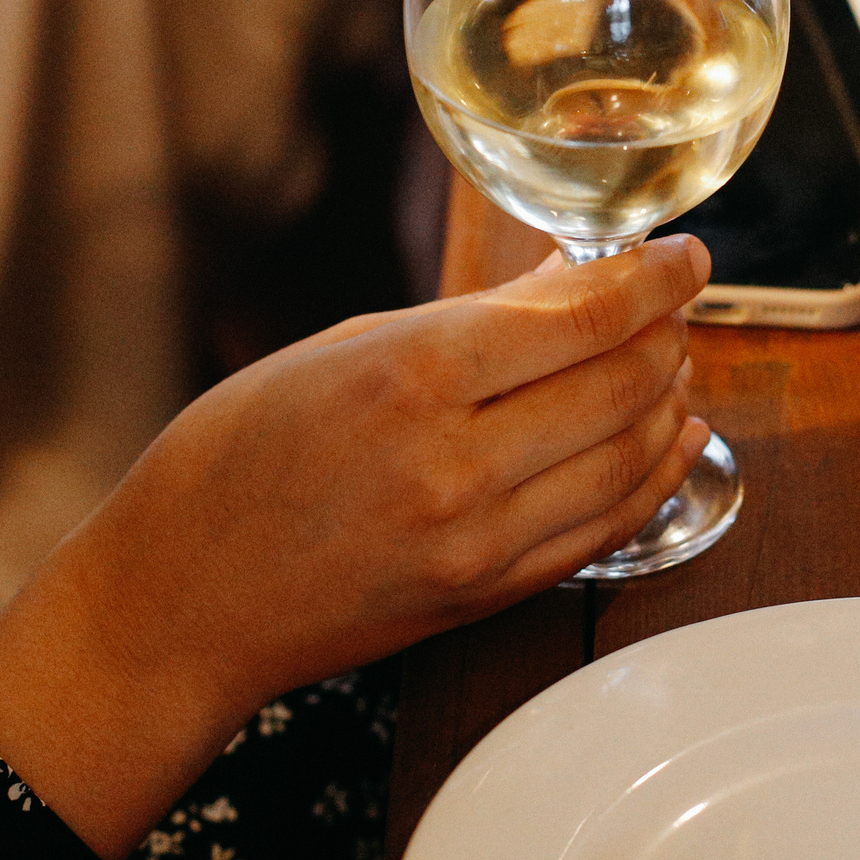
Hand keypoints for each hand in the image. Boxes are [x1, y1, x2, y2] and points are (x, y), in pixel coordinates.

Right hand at [0, 237, 713, 859]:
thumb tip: (567, 284)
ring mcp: (480, 541)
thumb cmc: (231, 462)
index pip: (584, 316)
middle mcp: (458, 463)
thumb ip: (467, 320)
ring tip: (672, 364)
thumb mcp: (338, 350)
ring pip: (630, 459)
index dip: (653, 279)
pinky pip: (606, 530)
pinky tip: (668, 442)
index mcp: (411, 376)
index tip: (682, 256)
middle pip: (622, 384)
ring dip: (669, 403)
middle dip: (667, 333)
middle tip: (675, 304)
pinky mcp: (489, 595)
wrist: (178, 602)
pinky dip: (651, 478)